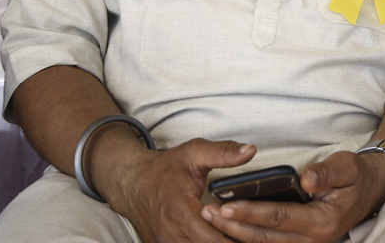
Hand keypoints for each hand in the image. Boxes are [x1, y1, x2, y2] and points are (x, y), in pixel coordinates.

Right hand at [97, 138, 257, 242]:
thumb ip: (223, 153)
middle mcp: (170, 234)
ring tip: (240, 236)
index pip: (213, 238)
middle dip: (231, 241)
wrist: (132, 182)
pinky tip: (221, 238)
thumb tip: (250, 151)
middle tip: (252, 234)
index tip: (252, 230)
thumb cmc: (164, 169)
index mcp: (180, 211)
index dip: (234, 235)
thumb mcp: (194, 153)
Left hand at [201, 150, 384, 242]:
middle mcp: (313, 241)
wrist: (370, 191)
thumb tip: (306, 179)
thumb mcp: (347, 166)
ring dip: (235, 235)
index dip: (251, 212)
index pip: (279, 218)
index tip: (227, 204)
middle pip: (264, 238)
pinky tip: (228, 229)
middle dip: (233, 227)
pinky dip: (247, 238)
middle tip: (207, 213)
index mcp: (323, 223)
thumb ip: (327, 173)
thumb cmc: (356, 176)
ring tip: (210, 218)